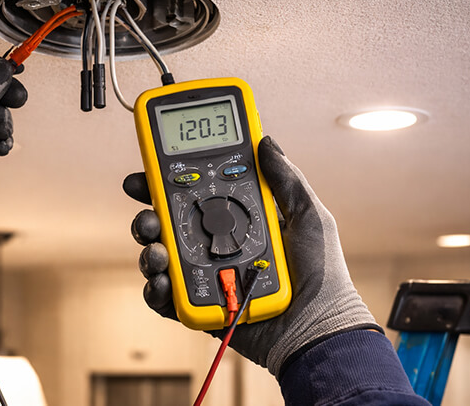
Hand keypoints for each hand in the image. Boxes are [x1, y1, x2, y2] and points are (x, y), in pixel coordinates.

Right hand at [124, 136, 380, 375]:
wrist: (319, 327)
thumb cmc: (322, 274)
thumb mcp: (308, 216)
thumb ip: (286, 179)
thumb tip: (266, 142)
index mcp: (238, 221)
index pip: (195, 195)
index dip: (169, 181)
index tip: (150, 171)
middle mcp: (217, 245)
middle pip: (169, 224)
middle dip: (149, 214)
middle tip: (147, 211)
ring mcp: (206, 276)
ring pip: (162, 257)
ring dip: (149, 249)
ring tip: (156, 251)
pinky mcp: (200, 306)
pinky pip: (166, 297)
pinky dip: (156, 289)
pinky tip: (161, 281)